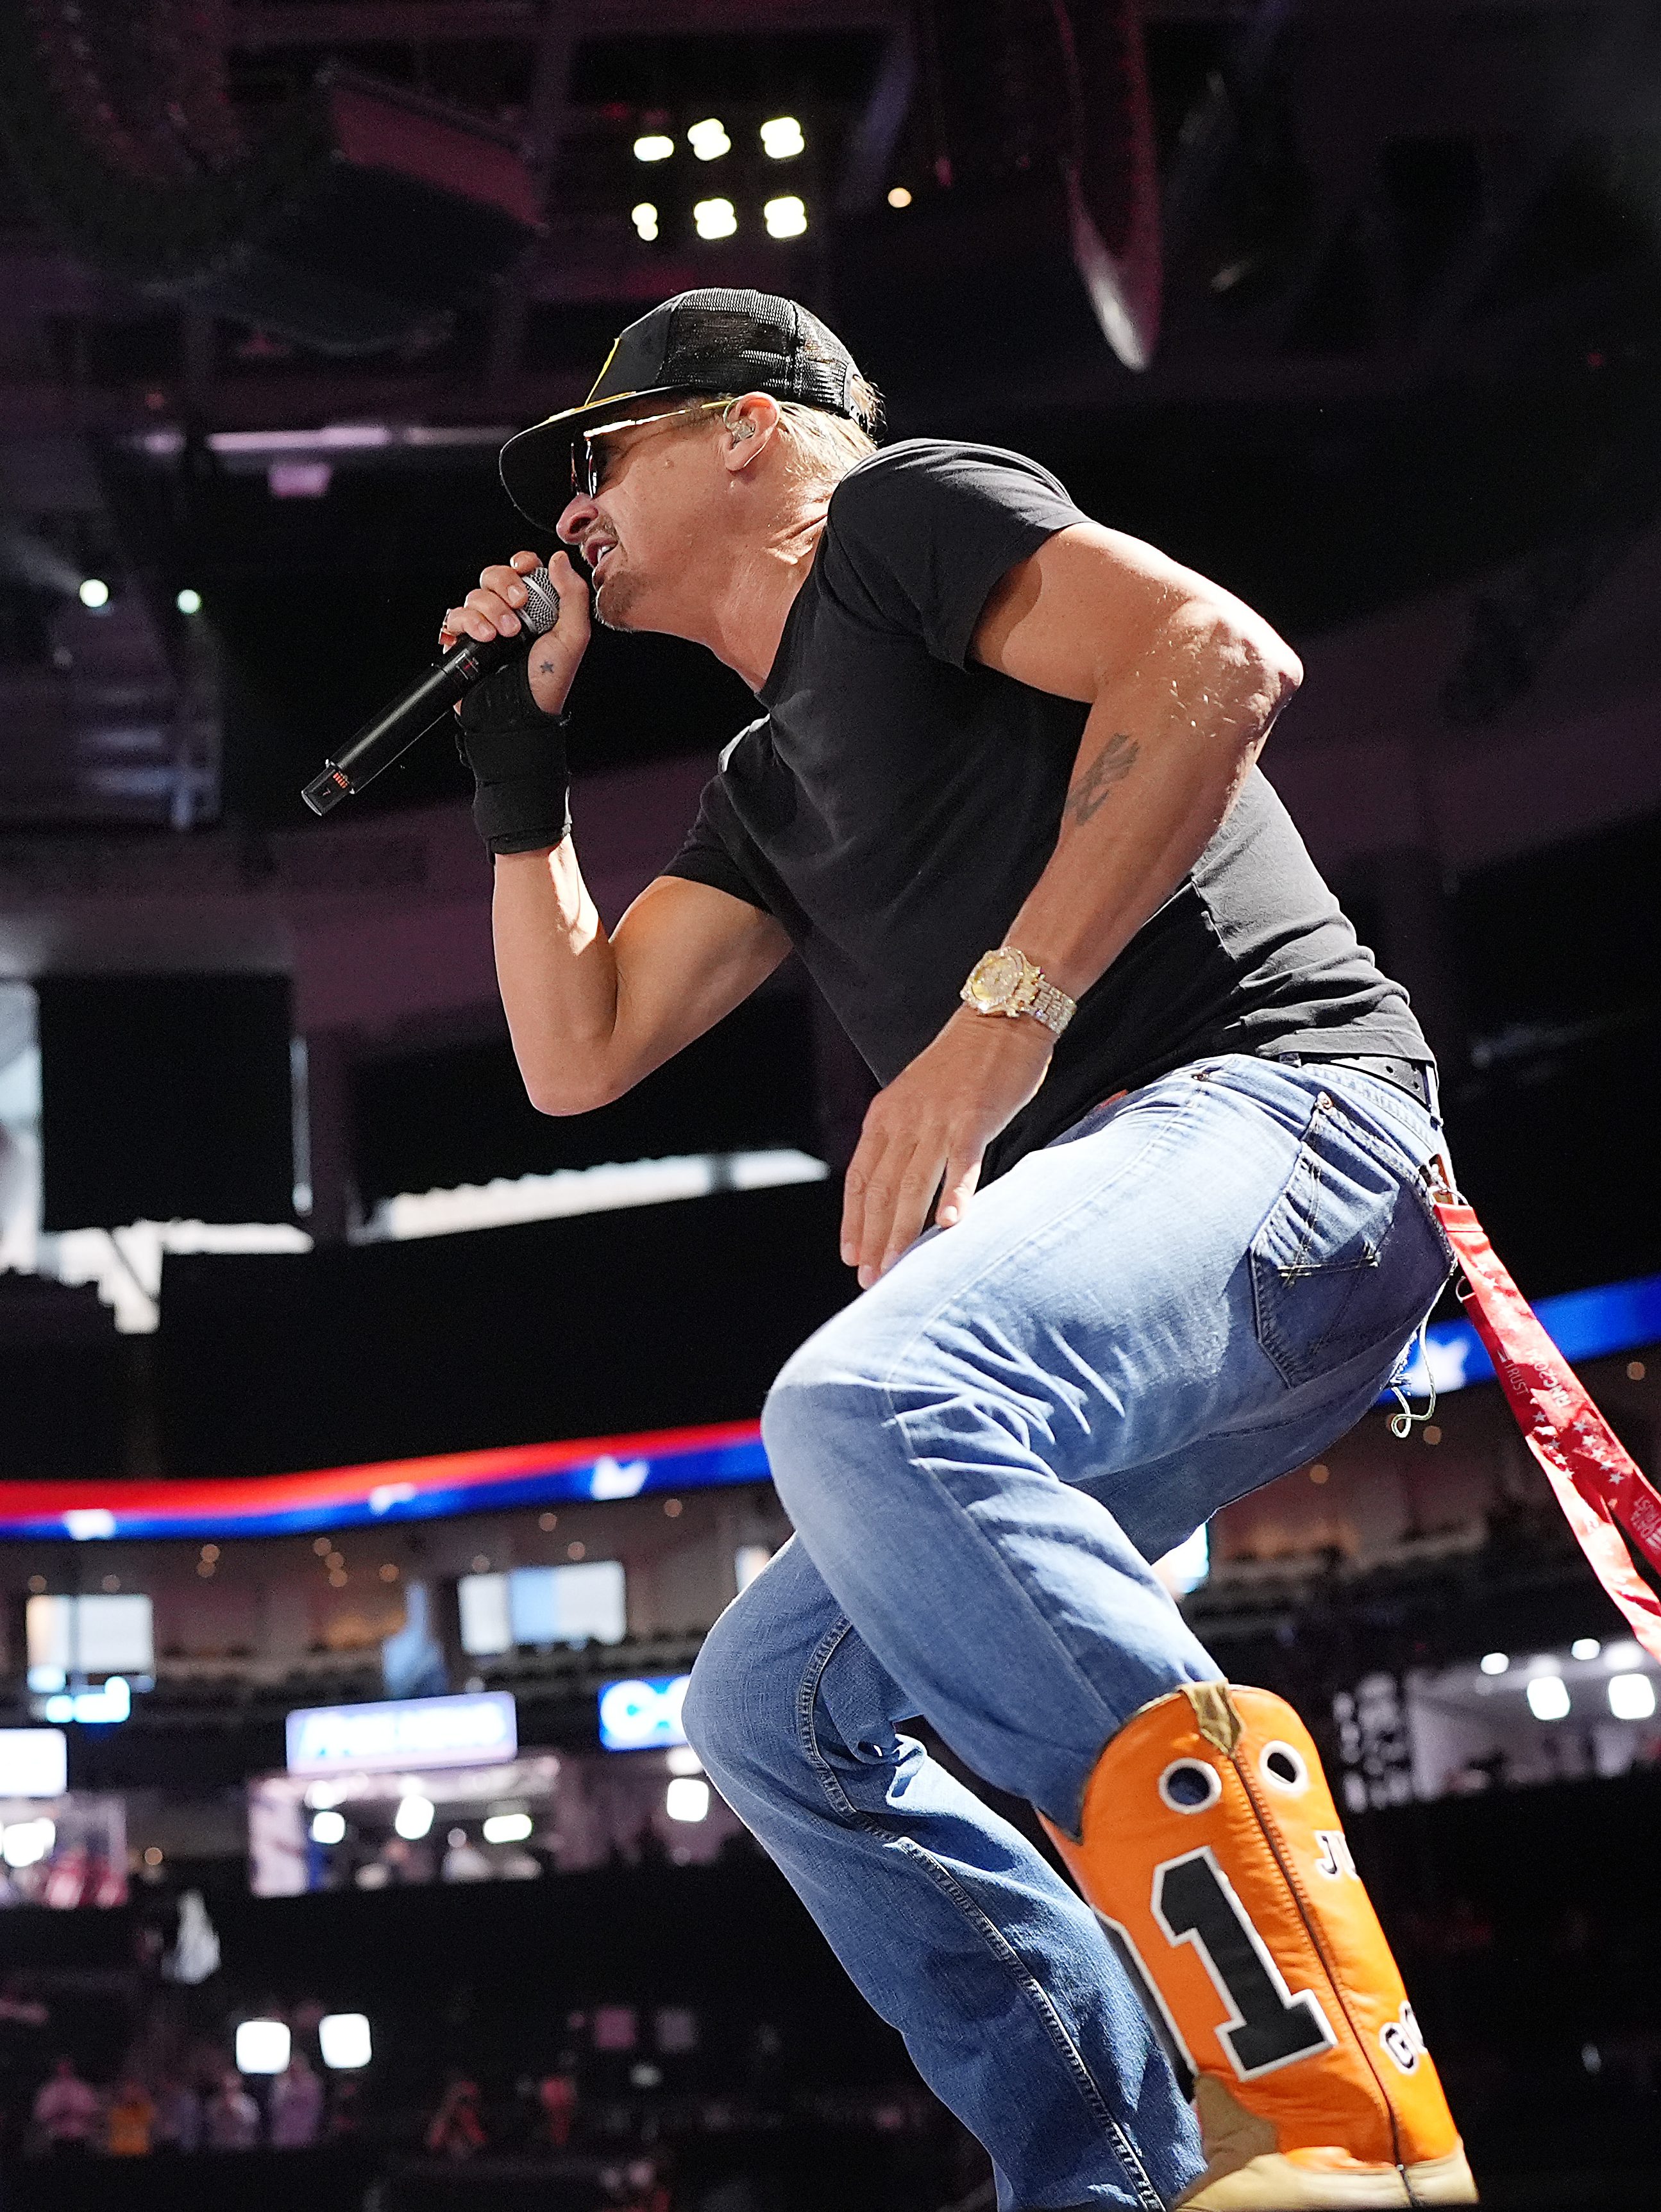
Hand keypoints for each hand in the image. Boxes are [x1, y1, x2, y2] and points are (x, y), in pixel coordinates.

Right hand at [441, 549, 590, 715]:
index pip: (522, 569)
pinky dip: (468, 623)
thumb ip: (572, 594)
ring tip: (504, 634)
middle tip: (518, 604)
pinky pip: (455, 617)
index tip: (525, 568)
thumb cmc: (548, 681)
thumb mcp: (573, 636)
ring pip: (474, 595)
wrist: (520, 713)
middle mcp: (508, 614)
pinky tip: (485, 638)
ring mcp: (484, 627)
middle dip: (504, 584)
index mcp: (536, 608)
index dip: (521, 562)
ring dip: (490, 610)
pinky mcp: (463, 642)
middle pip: (493, 575)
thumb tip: (558, 558)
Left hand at [841, 1008, 1054, 1287]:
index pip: (861, 1177)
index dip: (854, 1220)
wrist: (1001, 1016)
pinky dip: (954, 1195)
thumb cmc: (966, 1063)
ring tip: (898, 1269)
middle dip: (874, 1239)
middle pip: (882, 1189)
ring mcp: (938, 1118)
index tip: (851, 1256)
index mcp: (886, 1115)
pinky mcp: (974, 1117)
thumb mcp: (920, 1098)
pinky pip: (961, 1164)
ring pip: (913, 1185)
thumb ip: (907, 1136)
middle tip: (872, 1280)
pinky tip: (949, 1226)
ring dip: (904, 1232)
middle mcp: (905, 1119)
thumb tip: (899, 1184)